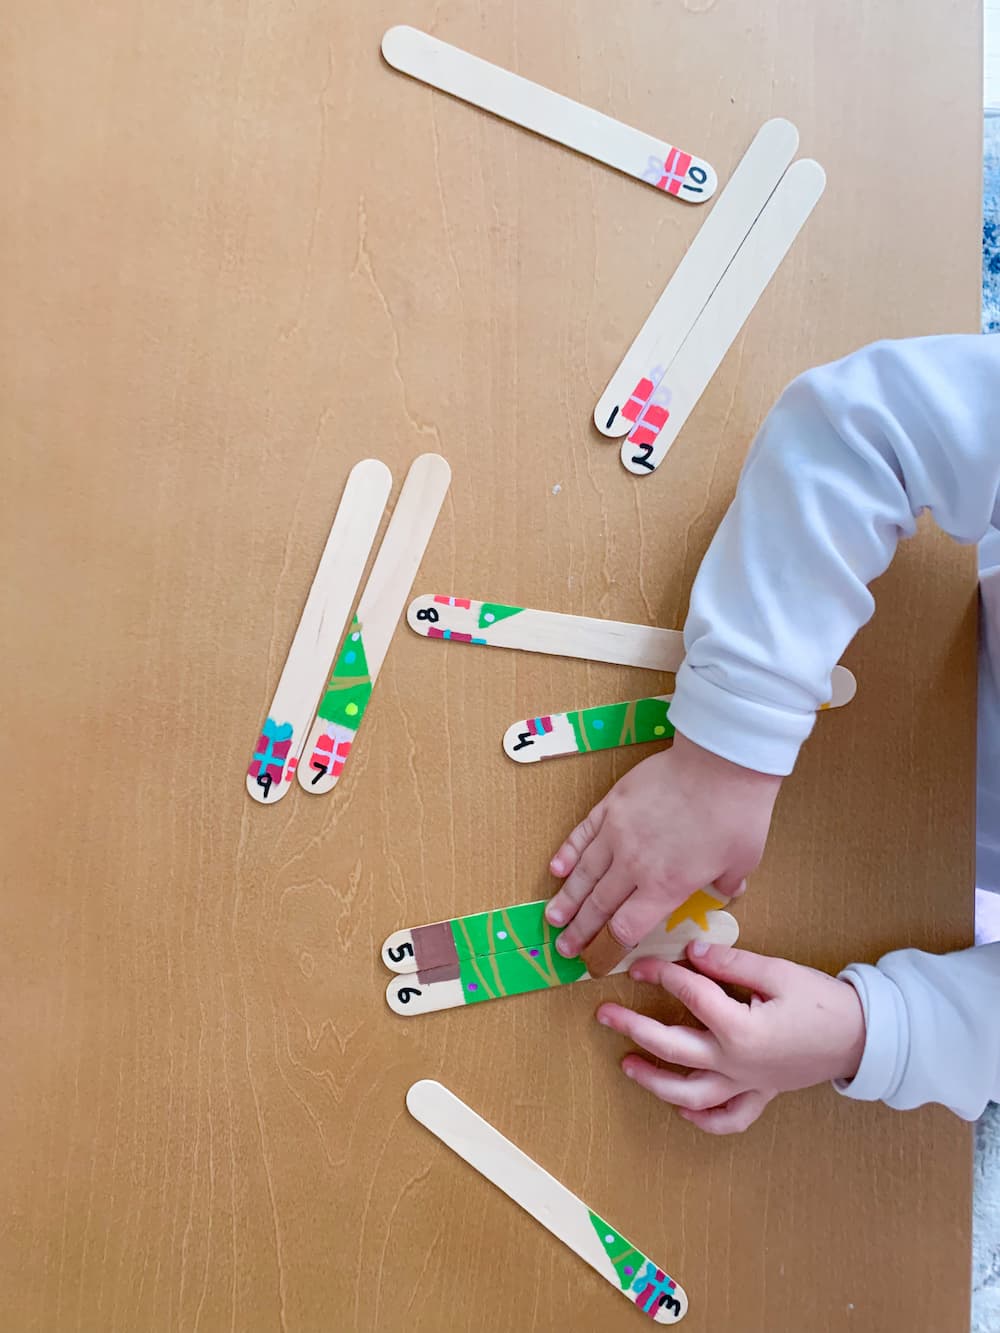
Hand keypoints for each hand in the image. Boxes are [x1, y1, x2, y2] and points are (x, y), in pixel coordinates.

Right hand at [546, 733, 781, 957]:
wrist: (720, 761)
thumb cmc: (736, 813)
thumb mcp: (741, 862)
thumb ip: (725, 884)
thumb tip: (724, 890)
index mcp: (665, 887)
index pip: (626, 928)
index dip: (608, 949)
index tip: (598, 962)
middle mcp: (634, 865)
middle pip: (598, 906)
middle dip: (579, 932)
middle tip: (565, 948)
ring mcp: (617, 832)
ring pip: (583, 873)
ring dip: (566, 898)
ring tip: (553, 917)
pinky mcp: (611, 804)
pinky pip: (582, 834)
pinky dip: (567, 853)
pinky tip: (555, 869)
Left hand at [596, 941, 865, 1132]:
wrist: (864, 1036)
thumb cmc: (823, 1001)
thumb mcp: (777, 972)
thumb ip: (730, 963)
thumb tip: (691, 952)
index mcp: (740, 1029)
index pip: (688, 995)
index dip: (662, 973)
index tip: (641, 962)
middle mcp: (736, 1064)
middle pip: (672, 1048)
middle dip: (634, 1028)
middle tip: (603, 1013)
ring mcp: (747, 1084)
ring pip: (690, 1093)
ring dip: (654, 1081)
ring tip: (626, 1064)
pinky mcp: (761, 1094)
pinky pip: (728, 1117)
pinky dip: (703, 1119)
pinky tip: (682, 1111)